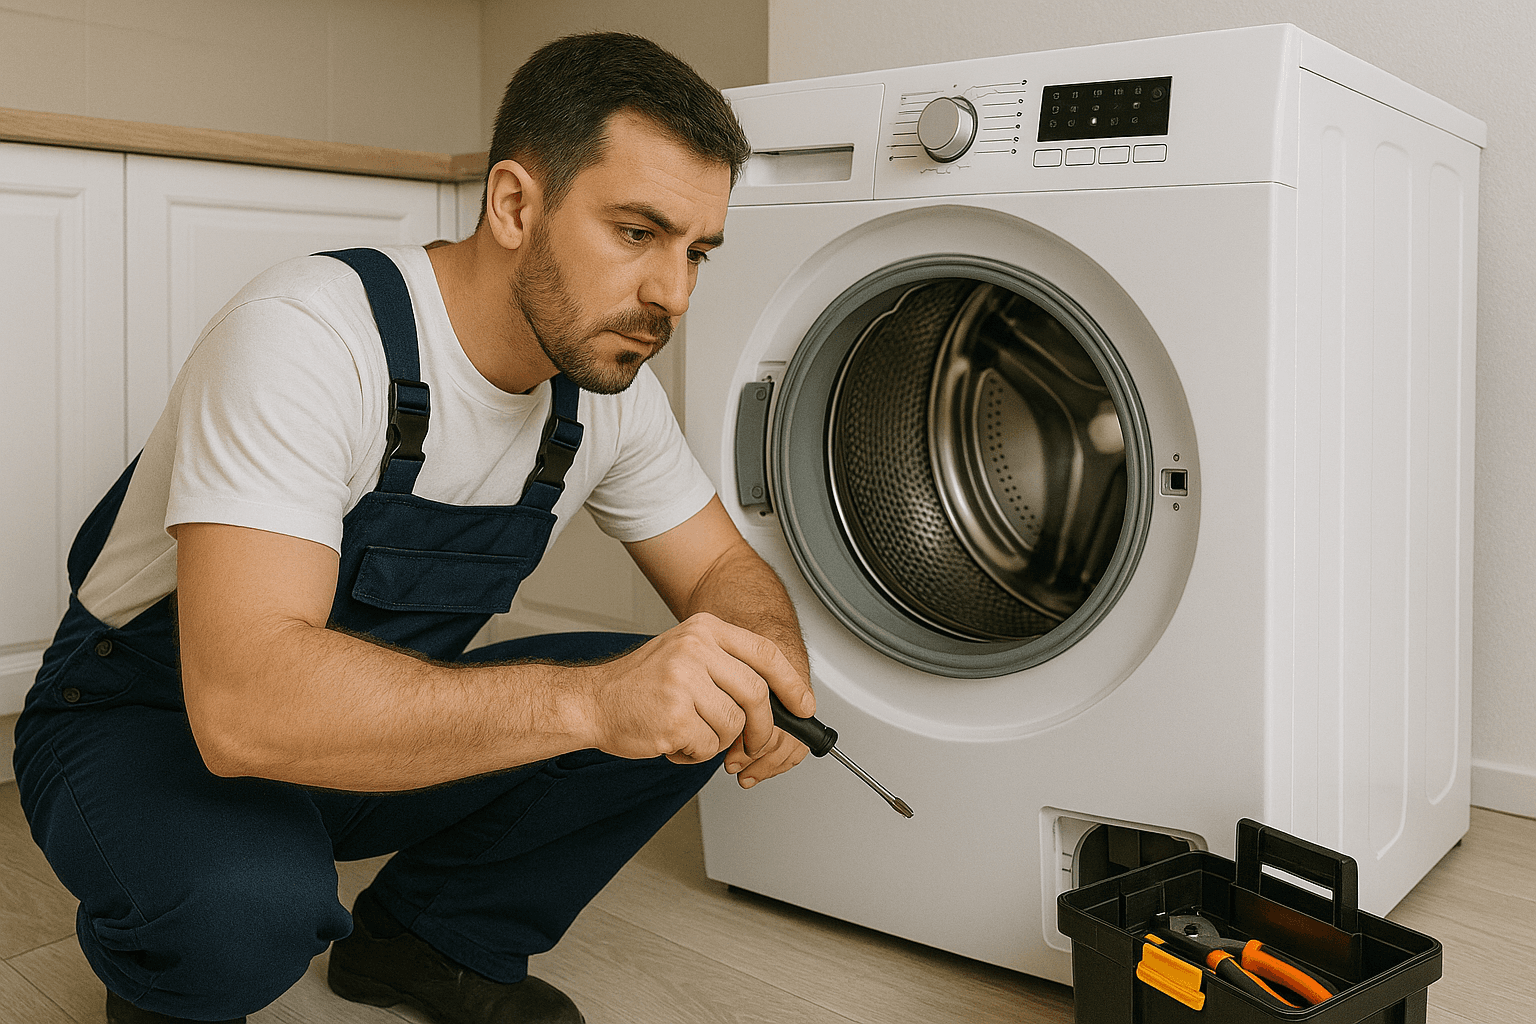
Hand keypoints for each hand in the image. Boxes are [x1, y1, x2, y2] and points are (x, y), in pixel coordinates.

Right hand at [580, 613, 813, 773]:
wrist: (592, 702)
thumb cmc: (639, 684)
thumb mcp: (685, 653)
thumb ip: (726, 666)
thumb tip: (776, 697)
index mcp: (703, 630)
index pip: (765, 652)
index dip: (791, 683)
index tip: (804, 706)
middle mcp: (695, 649)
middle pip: (756, 694)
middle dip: (762, 728)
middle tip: (754, 743)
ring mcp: (684, 682)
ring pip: (734, 725)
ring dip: (717, 742)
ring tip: (690, 732)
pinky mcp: (674, 717)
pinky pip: (709, 746)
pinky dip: (695, 754)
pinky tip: (674, 740)